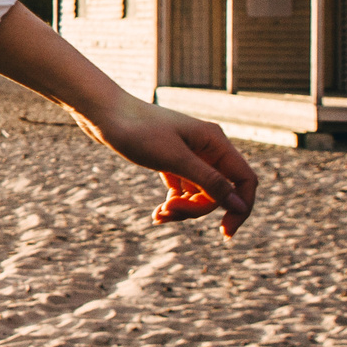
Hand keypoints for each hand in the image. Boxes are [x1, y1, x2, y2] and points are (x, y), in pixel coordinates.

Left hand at [75, 92, 258, 236]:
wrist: (102, 113)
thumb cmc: (137, 130)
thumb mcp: (175, 160)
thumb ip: (209, 182)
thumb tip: (239, 205)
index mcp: (215, 142)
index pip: (245, 180)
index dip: (241, 208)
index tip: (225, 233)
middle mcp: (206, 147)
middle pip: (219, 192)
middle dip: (197, 210)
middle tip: (168, 212)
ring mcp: (189, 154)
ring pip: (200, 193)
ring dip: (183, 209)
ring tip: (158, 215)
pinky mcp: (170, 160)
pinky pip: (183, 190)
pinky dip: (174, 203)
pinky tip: (157, 214)